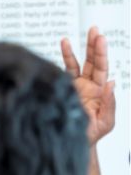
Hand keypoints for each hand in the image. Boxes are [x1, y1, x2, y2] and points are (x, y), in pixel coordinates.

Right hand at [61, 26, 116, 144]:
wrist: (74, 144)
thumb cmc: (91, 135)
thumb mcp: (106, 121)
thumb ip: (109, 103)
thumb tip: (112, 83)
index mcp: (100, 92)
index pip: (102, 68)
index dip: (101, 53)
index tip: (100, 39)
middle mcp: (89, 86)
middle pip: (93, 61)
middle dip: (93, 45)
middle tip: (94, 30)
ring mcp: (76, 87)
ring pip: (78, 64)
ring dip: (77, 49)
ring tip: (73, 37)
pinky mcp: (65, 89)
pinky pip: (64, 71)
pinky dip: (64, 58)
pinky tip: (64, 45)